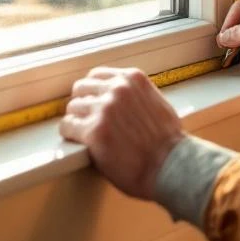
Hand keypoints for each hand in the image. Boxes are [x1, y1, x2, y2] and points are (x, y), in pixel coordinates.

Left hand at [59, 67, 183, 200]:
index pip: (97, 75)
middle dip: (82, 104)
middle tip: (86, 120)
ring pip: (72, 108)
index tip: (91, 102)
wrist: (172, 166)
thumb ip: (135, 95)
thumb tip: (117, 97)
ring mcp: (104, 109)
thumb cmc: (168, 142)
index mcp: (132, 79)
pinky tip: (78, 142)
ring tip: (84, 134)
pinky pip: (67, 127)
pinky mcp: (94, 132)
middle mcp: (117, 89)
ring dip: (77, 120)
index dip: (92, 91)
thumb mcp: (155, 102)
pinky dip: (70, 134)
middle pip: (81, 88)